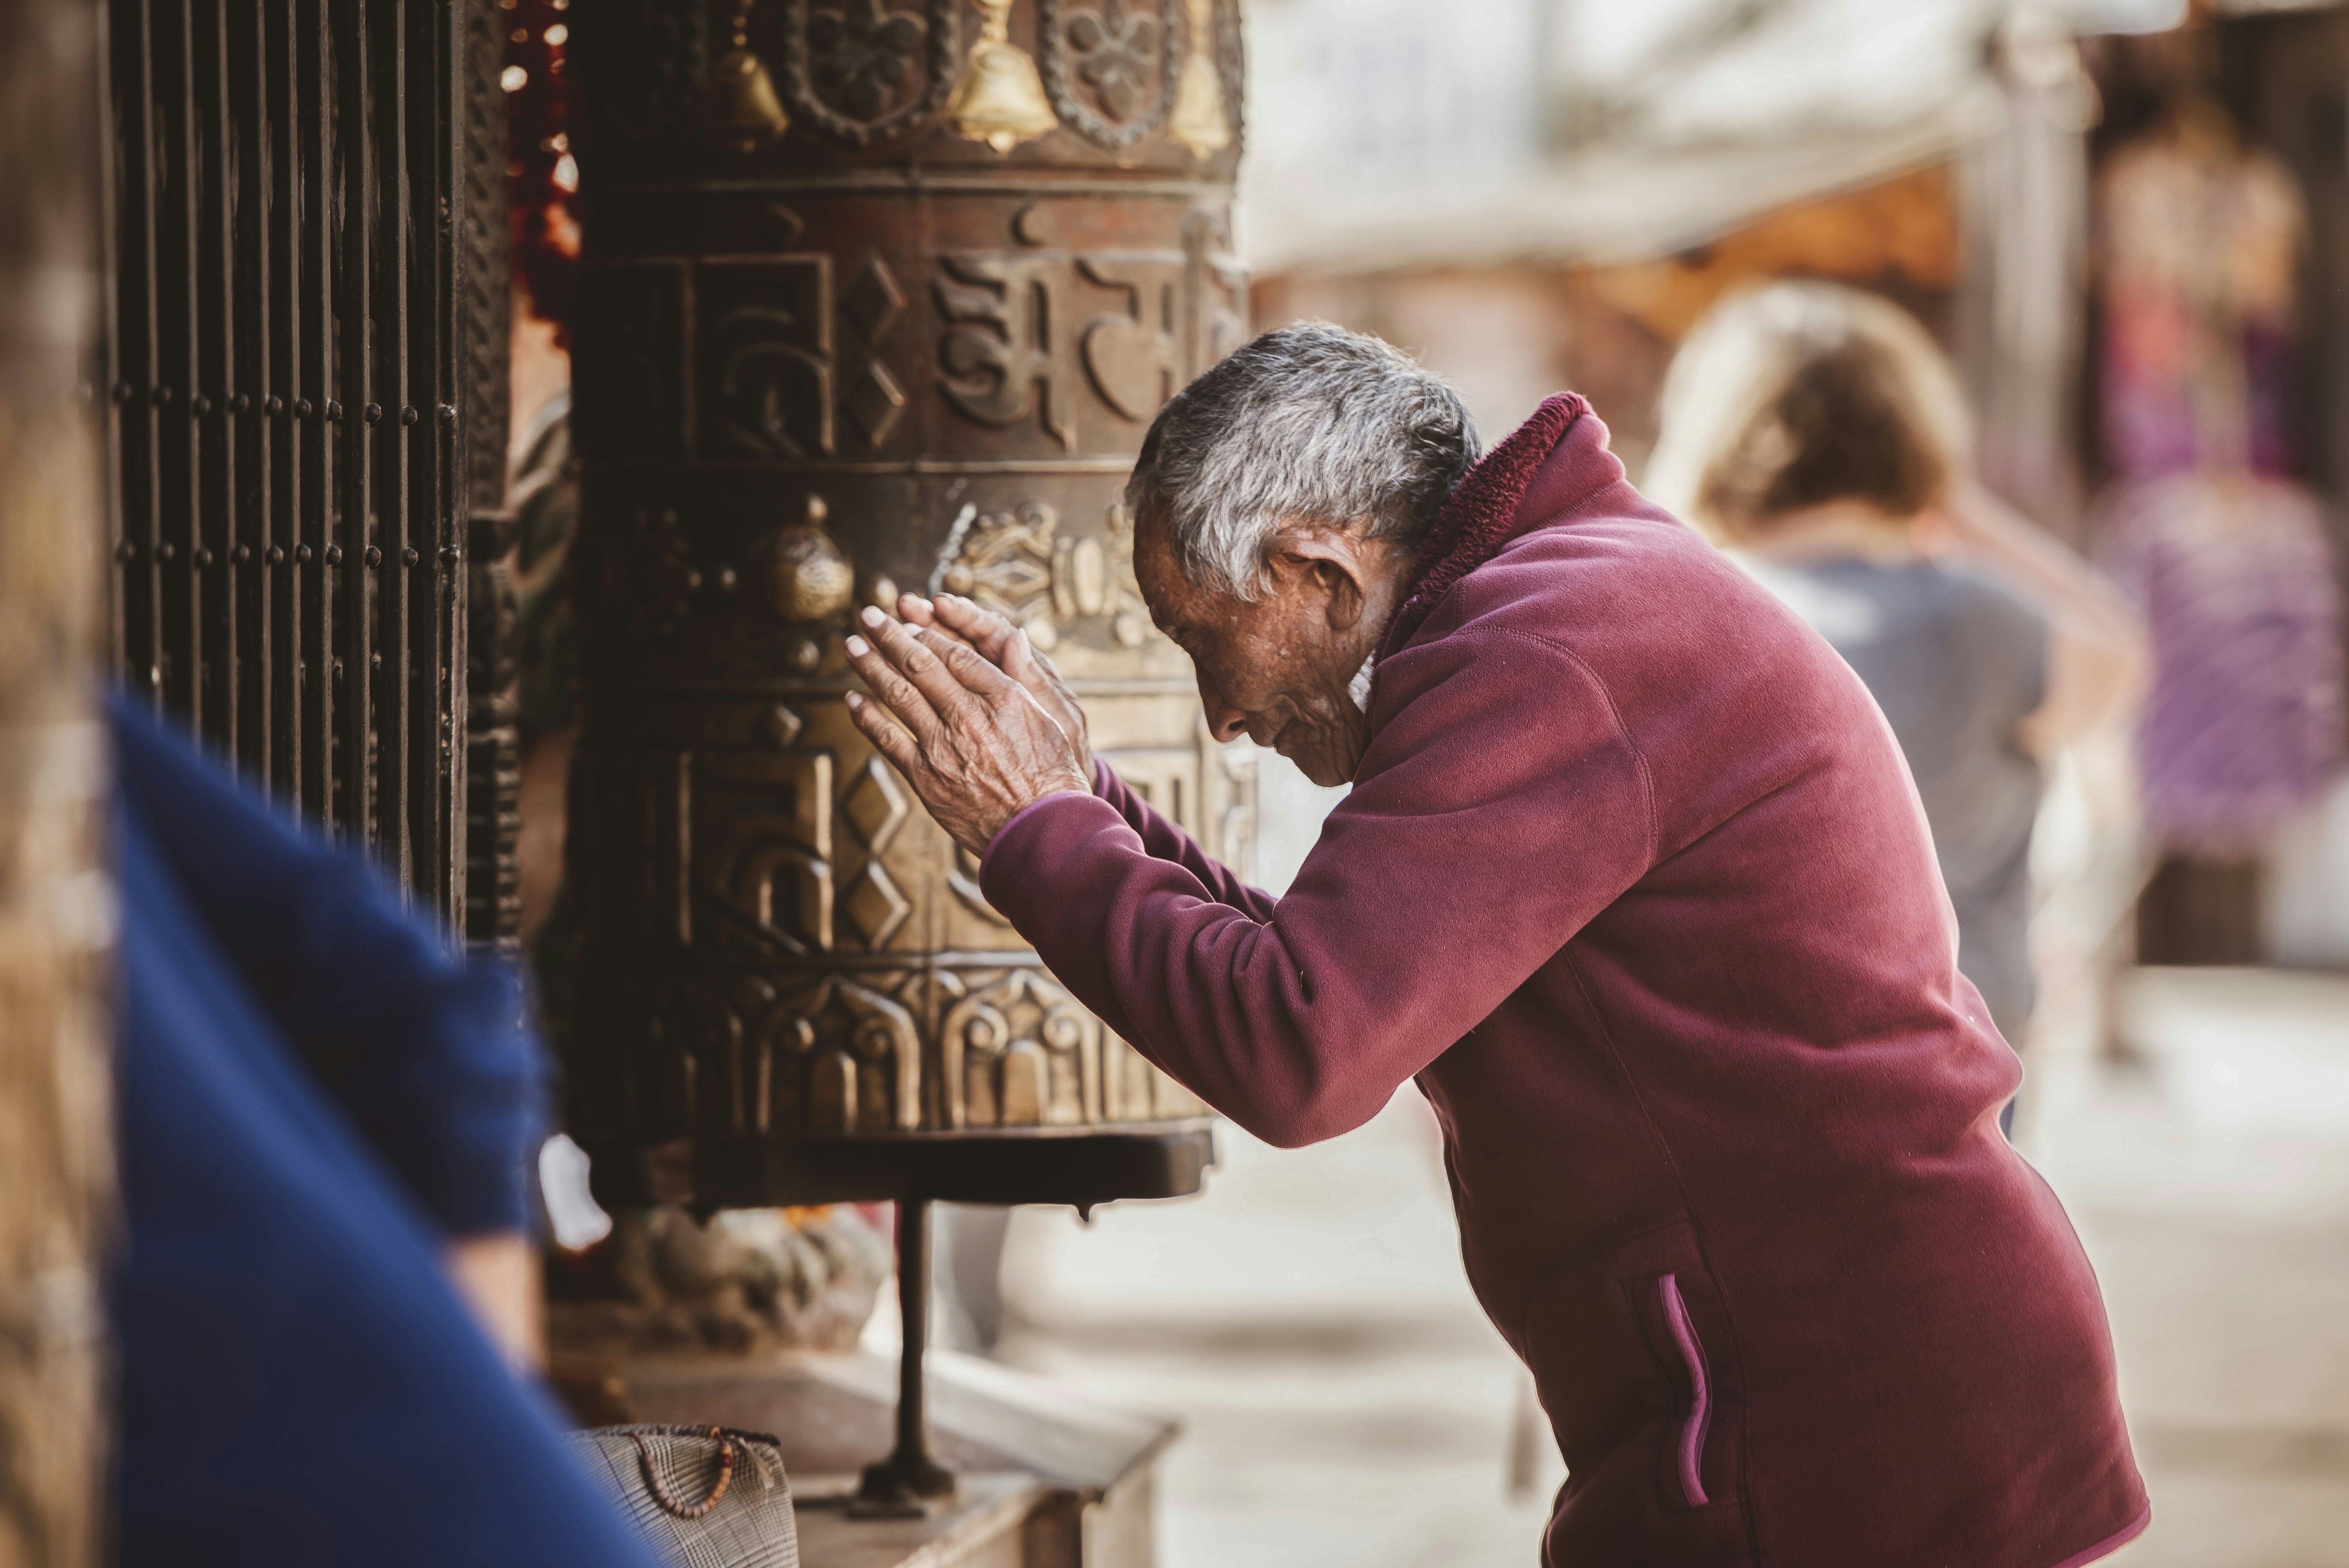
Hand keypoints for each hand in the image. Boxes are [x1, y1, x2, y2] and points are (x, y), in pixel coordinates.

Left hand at [843, 604, 1092, 856]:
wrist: (1039, 832)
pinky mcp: (926, 777)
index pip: (957, 654)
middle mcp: (970, 716)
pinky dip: (867, 717)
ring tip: (852, 645)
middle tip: (869, 614)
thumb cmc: (1053, 777)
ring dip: (871, 666)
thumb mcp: (1055, 719)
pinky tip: (852, 699)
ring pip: (898, 695)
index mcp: (1004, 697)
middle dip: (891, 636)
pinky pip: (888, 740)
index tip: (911, 622)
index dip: (929, 634)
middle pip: (921, 665)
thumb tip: (1015, 636)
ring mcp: (943, 746)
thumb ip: (1026, 678)